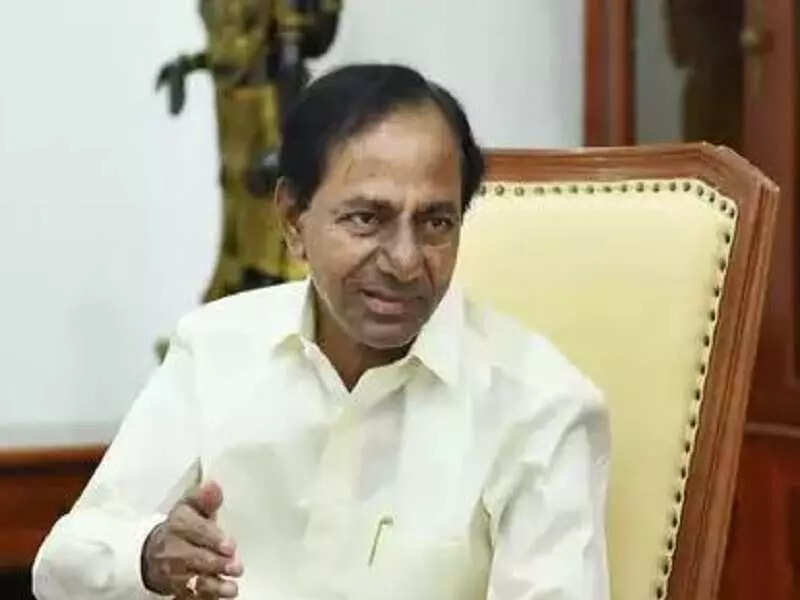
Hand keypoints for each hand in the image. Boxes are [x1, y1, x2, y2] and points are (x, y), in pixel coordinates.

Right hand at [141, 481, 243, 597]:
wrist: (153, 551)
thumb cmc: (181, 527)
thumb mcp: (191, 508)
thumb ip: (205, 499)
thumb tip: (214, 485)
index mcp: (178, 523)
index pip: (193, 529)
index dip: (212, 538)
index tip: (230, 545)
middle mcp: (172, 548)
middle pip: (193, 557)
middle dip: (216, 563)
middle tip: (236, 566)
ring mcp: (171, 572)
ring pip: (190, 580)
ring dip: (212, 585)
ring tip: (231, 588)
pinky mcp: (174, 589)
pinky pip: (187, 596)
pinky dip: (203, 598)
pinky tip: (217, 598)